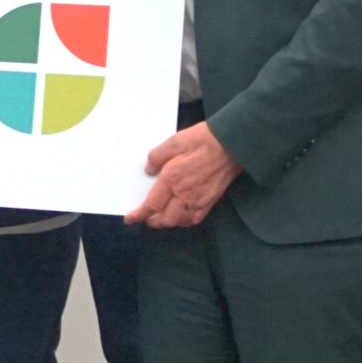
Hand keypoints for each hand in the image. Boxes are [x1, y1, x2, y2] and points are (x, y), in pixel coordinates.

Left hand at [126, 121, 241, 228]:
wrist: (231, 144)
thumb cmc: (202, 140)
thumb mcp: (173, 142)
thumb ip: (156, 157)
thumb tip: (149, 170)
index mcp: (171, 180)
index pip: (151, 205)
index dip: (139, 215)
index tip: (130, 219)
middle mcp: (183, 194)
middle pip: (165, 219)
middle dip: (153, 221)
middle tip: (147, 217)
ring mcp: (198, 200)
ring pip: (179, 222)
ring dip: (168, 222)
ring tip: (162, 217)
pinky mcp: (211, 200)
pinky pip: (195, 219)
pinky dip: (185, 221)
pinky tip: (182, 216)